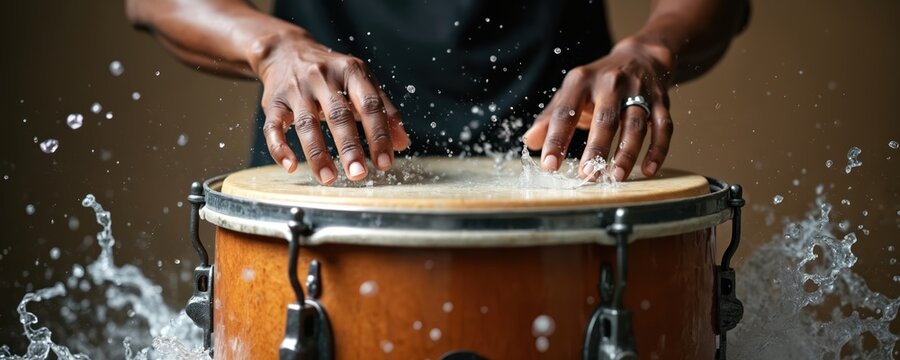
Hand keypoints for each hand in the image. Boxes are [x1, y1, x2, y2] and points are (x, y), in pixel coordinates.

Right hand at [255, 34, 408, 184]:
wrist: (287, 51)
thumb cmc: (333, 74)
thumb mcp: (361, 82)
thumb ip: (384, 110)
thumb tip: (402, 144)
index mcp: (351, 71)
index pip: (369, 105)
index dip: (378, 135)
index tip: (384, 163)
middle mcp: (322, 77)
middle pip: (338, 115)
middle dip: (349, 147)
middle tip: (358, 175)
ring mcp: (296, 89)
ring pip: (306, 124)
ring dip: (317, 154)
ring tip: (329, 179)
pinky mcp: (273, 101)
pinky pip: (273, 126)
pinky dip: (279, 147)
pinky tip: (290, 166)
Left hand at [523, 39, 674, 180]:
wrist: (640, 56)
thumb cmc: (597, 84)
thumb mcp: (570, 93)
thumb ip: (550, 118)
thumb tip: (529, 142)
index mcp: (581, 81)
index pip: (565, 112)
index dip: (555, 139)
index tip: (549, 165)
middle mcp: (610, 84)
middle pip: (605, 119)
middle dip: (596, 148)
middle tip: (588, 174)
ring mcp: (639, 92)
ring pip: (635, 125)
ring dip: (626, 153)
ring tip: (616, 177)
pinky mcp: (661, 102)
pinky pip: (663, 127)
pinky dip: (658, 149)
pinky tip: (649, 169)